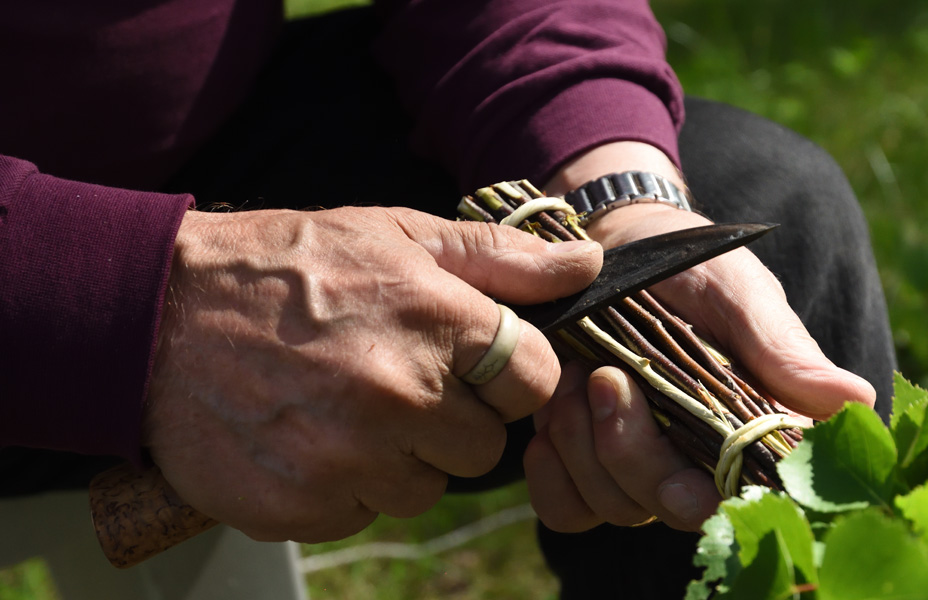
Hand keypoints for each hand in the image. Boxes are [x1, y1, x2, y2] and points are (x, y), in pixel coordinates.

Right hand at [143, 206, 601, 542]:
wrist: (158, 315)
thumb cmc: (288, 266)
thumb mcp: (395, 234)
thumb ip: (499, 257)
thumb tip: (588, 263)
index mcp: (435, 320)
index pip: (534, 379)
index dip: (508, 371)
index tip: (473, 361)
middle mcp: (398, 396)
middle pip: (483, 445)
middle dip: (451, 416)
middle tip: (391, 376)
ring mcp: (348, 460)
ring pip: (424, 485)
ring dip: (397, 454)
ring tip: (342, 402)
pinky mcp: (303, 507)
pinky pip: (362, 511)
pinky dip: (345, 483)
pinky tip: (308, 434)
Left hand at [524, 142, 874, 531]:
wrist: (616, 244)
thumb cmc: (691, 268)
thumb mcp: (739, 295)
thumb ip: (782, 351)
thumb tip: (858, 401)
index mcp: (742, 434)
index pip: (737, 499)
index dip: (709, 498)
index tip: (680, 473)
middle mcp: (690, 460)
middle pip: (663, 507)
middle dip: (629, 453)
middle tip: (604, 378)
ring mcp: (632, 461)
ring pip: (610, 505)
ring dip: (583, 445)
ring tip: (574, 376)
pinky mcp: (579, 455)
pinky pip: (563, 505)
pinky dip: (552, 471)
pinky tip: (550, 421)